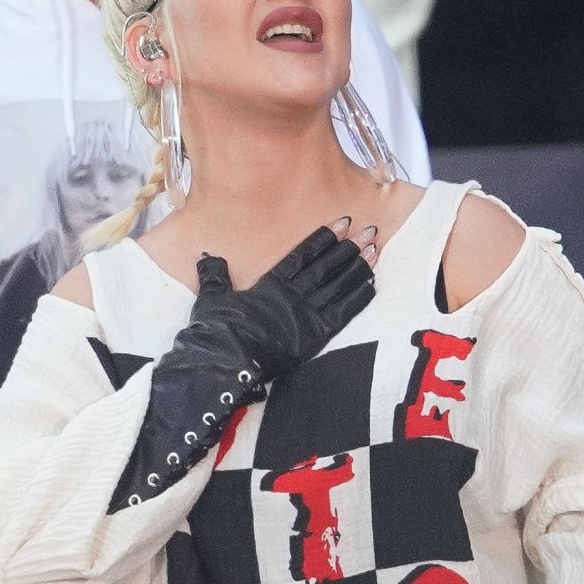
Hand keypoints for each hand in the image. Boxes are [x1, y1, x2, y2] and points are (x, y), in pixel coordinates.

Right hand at [183, 218, 375, 384]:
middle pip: (327, 266)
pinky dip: (359, 297)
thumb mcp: (212, 298)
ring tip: (375, 250)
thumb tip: (207, 258)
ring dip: (358, 268)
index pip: (303, 255)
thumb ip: (215, 277)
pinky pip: (344, 313)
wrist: (223, 361)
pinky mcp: (316, 336)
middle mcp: (292, 296)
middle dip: (349, 247)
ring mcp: (306, 315)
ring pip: (339, 286)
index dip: (324, 238)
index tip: (343, 223)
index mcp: (270, 284)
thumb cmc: (214, 331)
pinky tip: (372, 283)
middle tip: (369, 230)